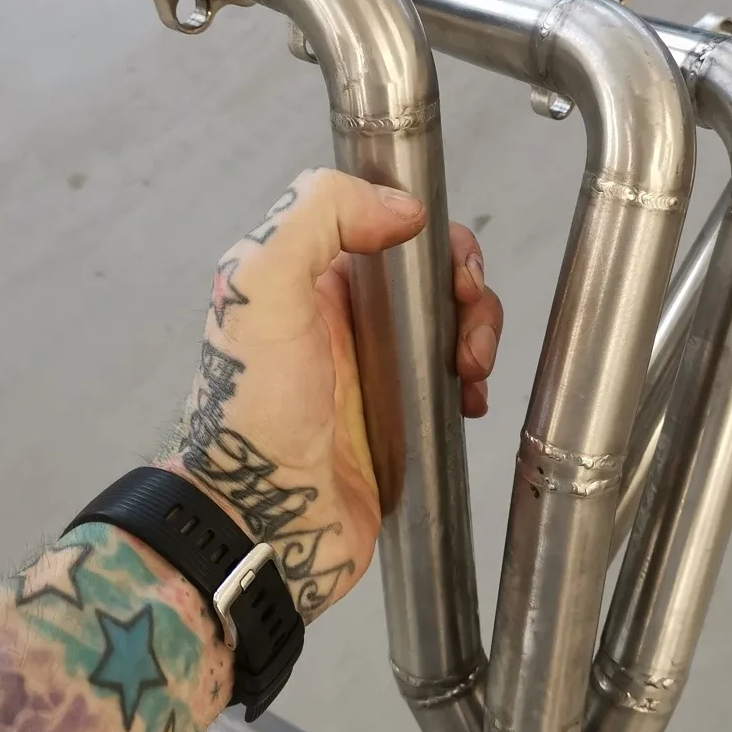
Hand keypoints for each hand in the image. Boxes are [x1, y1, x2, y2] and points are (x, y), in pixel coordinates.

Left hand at [162, 169, 503, 620]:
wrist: (263, 522)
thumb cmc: (254, 409)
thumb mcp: (261, 285)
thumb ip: (319, 215)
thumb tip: (405, 209)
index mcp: (310, 276)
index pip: (388, 224)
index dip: (433, 236)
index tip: (451, 270)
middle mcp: (345, 317)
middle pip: (431, 273)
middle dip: (465, 289)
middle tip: (468, 322)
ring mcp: (377, 369)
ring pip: (452, 323)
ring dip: (478, 334)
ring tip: (469, 371)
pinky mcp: (403, 418)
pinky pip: (455, 382)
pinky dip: (474, 381)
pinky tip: (468, 400)